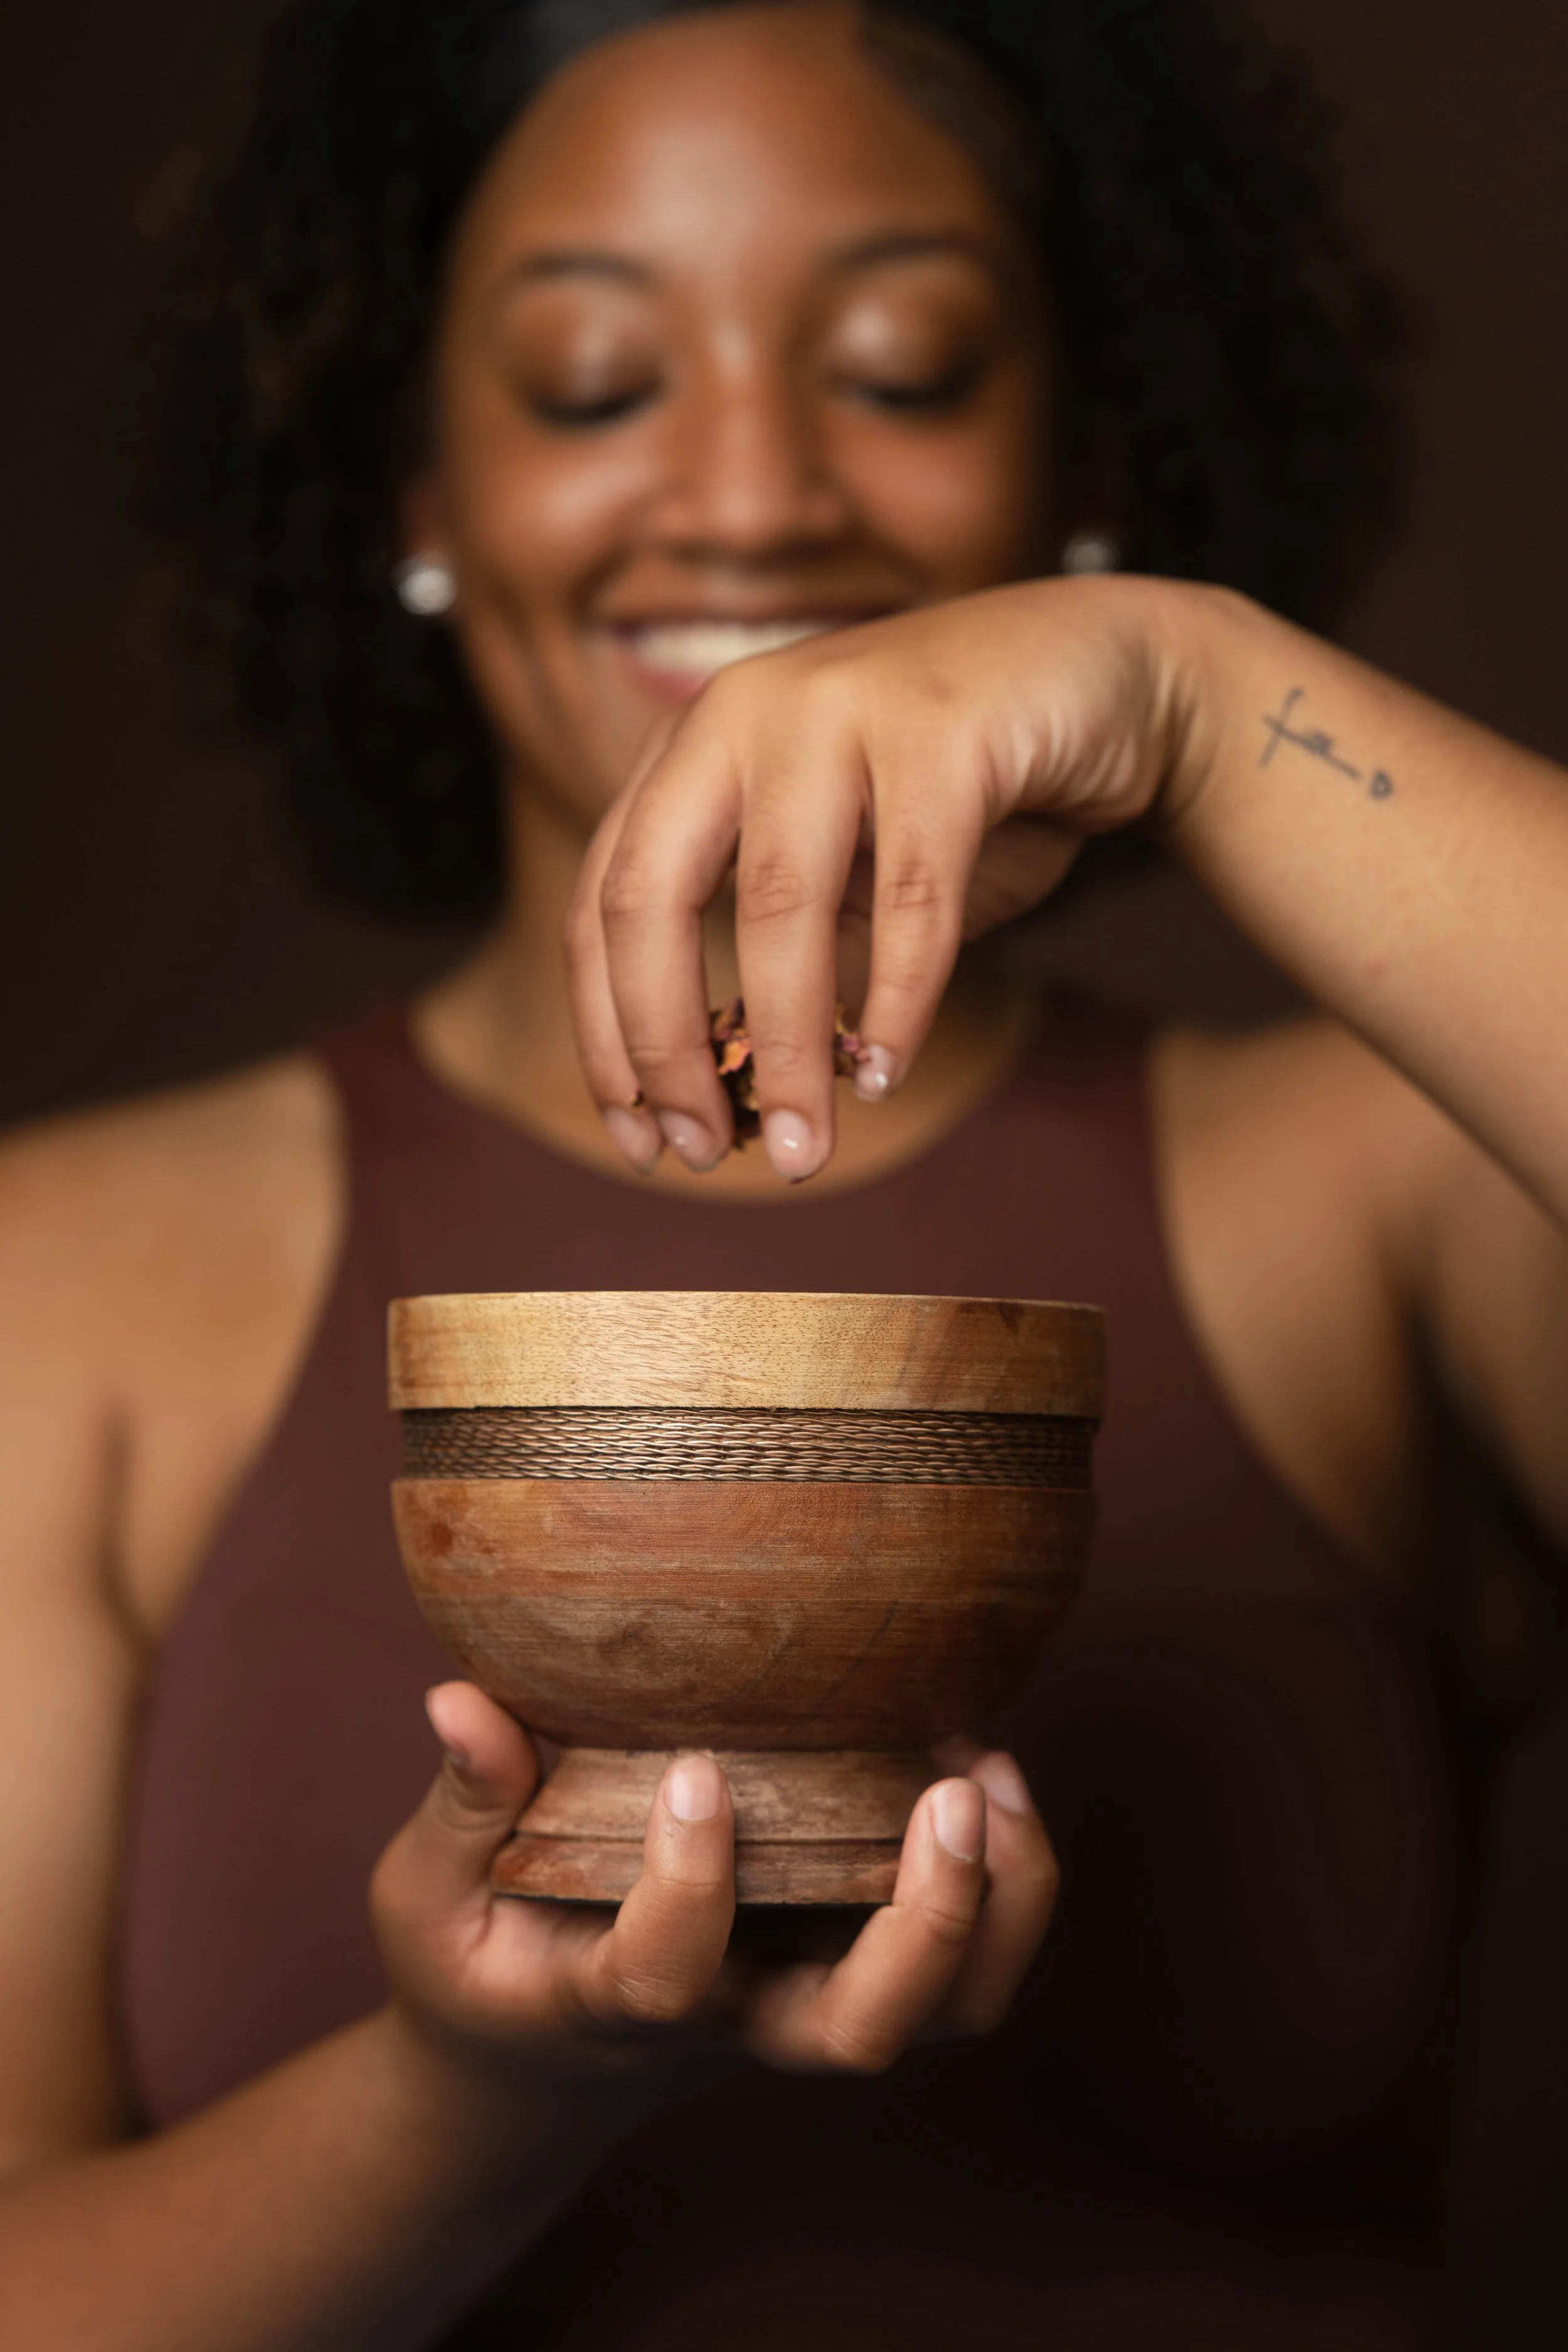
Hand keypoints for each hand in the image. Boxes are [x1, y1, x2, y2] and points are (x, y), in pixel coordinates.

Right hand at [372, 1685, 1057, 2082]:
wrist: (529, 2077)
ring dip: (998, 1905)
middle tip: (948, 1792)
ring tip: (990, 1770)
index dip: (691, 1882)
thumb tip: (459, 1697)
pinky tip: (990, 1777)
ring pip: (941, 2013)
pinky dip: (1005, 1889)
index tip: (695, 1766)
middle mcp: (729, 2021)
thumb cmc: (478, 1968)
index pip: (665, 1976)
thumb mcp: (430, 1896)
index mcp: (612, 2006)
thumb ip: (462, 1804)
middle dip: (928, 1922)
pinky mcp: (838, 1968)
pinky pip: (958, 1971)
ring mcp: (798, 2002)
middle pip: (860, 2030)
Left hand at [566, 576, 1185, 1178]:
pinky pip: (910, 896)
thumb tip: (726, 1100)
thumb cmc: (959, 796)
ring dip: (785, 1051)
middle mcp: (740, 711)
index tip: (639, 1138)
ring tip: (801, 1149)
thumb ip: (783, 964)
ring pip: (779, 906)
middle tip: (698, 1153)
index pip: (603, 901)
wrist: (1103, 680)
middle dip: (664, 1046)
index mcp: (692, 750)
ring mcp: (837, 704)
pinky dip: (897, 1002)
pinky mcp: (943, 727)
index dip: (607, 1032)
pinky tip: (886, 1075)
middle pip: (653, 898)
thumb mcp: (846, 883)